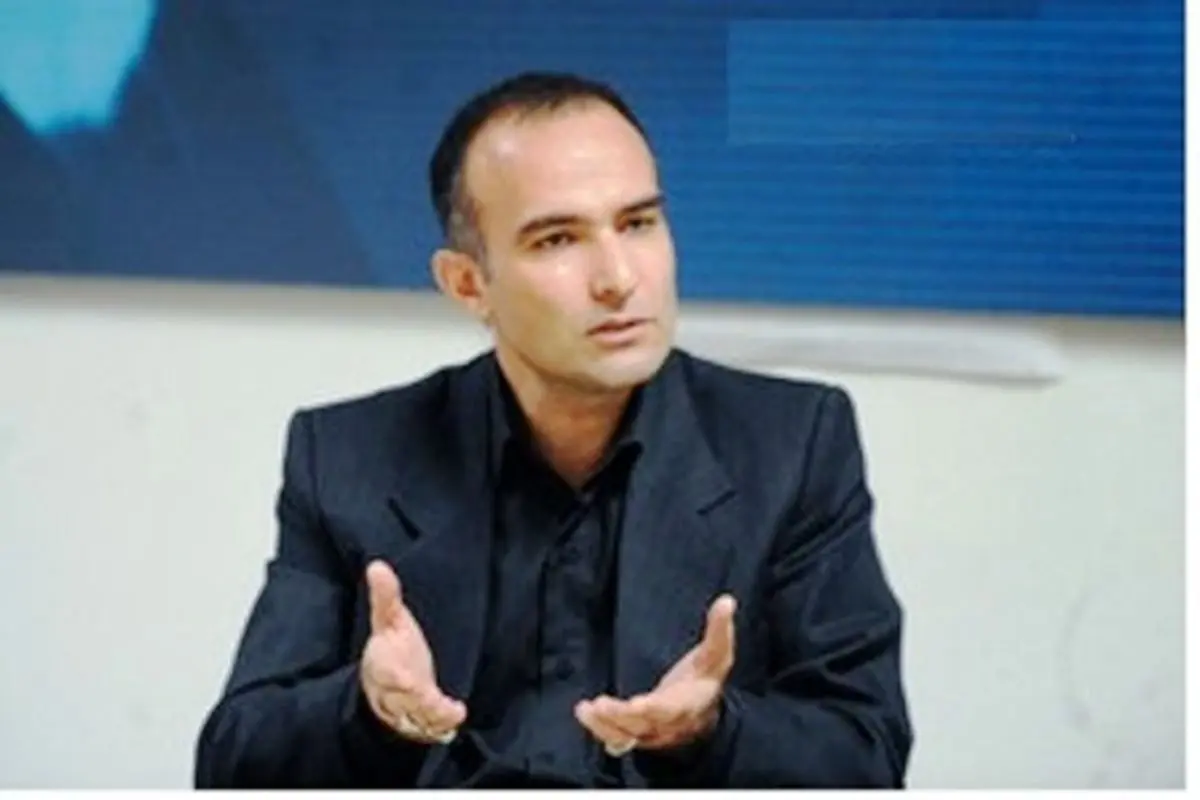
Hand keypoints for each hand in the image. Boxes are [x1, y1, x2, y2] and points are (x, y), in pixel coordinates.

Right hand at [359, 559, 466, 743]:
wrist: (386, 687)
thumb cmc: (390, 650)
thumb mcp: (388, 621)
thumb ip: (385, 597)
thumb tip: (377, 565)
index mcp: (383, 666)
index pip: (387, 673)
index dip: (396, 678)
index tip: (408, 680)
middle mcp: (394, 691)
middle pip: (403, 700)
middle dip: (417, 701)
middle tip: (431, 702)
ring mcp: (409, 708)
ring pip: (418, 717)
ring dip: (432, 716)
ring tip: (449, 713)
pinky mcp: (423, 719)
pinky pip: (432, 727)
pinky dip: (443, 724)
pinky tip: (457, 714)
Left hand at [575, 594, 735, 755]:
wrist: (701, 716)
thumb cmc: (704, 679)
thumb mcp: (717, 655)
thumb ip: (720, 630)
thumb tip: (727, 601)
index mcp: (688, 703)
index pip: (672, 709)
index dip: (655, 709)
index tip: (639, 704)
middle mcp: (667, 723)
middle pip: (644, 725)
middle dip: (622, 717)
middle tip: (602, 705)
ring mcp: (650, 732)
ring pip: (626, 736)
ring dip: (604, 725)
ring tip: (585, 709)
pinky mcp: (635, 734)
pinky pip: (615, 738)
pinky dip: (598, 728)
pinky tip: (584, 711)